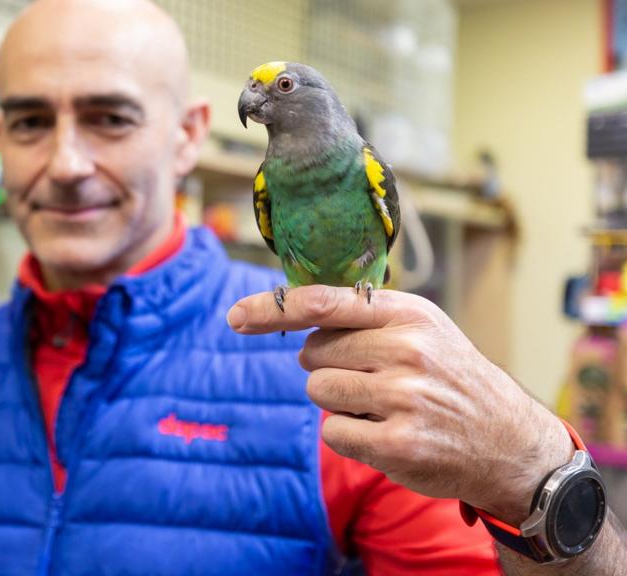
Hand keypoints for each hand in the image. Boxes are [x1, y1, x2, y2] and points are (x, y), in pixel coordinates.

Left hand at [226, 285, 574, 525]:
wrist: (509, 440)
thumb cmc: (449, 376)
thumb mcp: (421, 328)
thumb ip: (362, 314)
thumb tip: (286, 306)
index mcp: (408, 314)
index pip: (323, 303)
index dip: (272, 308)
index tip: (236, 316)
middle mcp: (407, 350)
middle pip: (312, 354)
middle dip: (326, 367)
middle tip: (369, 378)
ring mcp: (404, 397)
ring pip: (317, 391)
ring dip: (337, 401)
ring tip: (382, 404)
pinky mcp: (398, 443)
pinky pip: (333, 431)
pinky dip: (348, 434)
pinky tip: (385, 432)